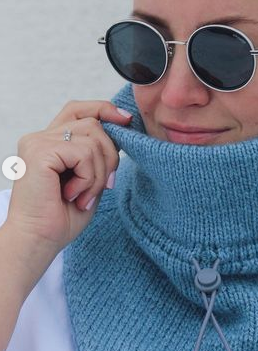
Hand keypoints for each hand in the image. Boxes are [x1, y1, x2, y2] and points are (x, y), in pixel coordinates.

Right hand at [4, 100, 131, 296]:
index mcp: (51, 141)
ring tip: (84, 196)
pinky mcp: (40, 152)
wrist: (39, 240)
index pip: (79, 109)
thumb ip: (99, 154)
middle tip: (104, 186)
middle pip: (94, 123)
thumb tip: (122, 127)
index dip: (104, 109)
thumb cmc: (62, 217)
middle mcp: (41, 137)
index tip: (126, 120)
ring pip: (93, 138)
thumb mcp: (90, 179)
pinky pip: (83, 153)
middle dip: (109, 156)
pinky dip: (87, 178)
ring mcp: (38, 142)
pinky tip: (74, 195)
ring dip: (98, 172)